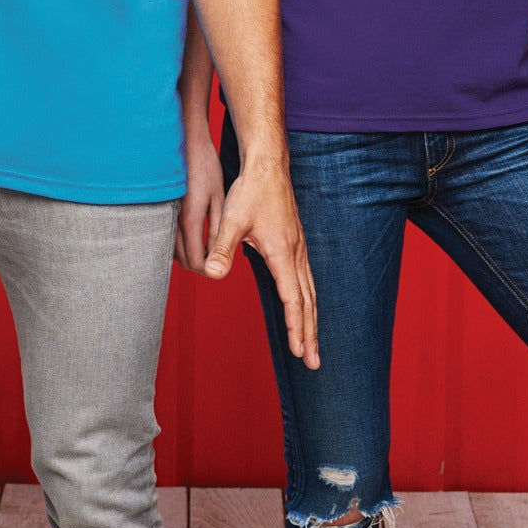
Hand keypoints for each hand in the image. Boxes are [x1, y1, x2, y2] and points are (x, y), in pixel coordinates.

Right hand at [175, 132, 224, 271]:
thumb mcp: (219, 198)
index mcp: (189, 220)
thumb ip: (217, 228)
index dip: (209, 268)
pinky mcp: (158, 209)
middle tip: (215, 256)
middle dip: (200, 264)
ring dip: (188, 254)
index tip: (219, 261)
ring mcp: (163, 216)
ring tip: (204, 245)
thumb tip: (217, 254)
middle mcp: (172, 222)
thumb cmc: (205, 167)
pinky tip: (191, 234)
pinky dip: (179, 243)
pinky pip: (167, 238)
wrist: (185, 143)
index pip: (196, 261)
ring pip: (173, 251)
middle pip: (183, 261)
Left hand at [204, 158, 318, 368]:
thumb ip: (223, 248)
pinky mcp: (295, 242)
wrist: (268, 165)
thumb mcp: (232, 219)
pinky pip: (306, 278)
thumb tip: (214, 276)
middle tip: (313, 362)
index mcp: (283, 254)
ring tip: (312, 343)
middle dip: (310, 333)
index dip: (296, 327)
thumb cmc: (251, 191)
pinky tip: (304, 305)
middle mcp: (296, 254)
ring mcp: (298, 248)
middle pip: (308, 301)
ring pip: (310, 291)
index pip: (293, 299)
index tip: (299, 352)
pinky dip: (308, 299)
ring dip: (311, 319)